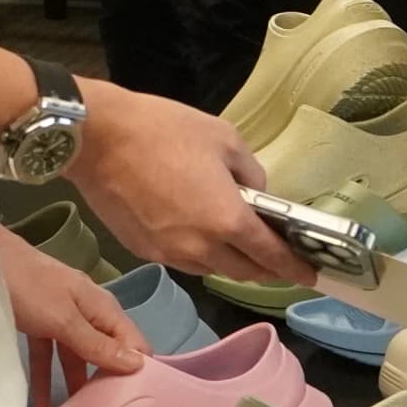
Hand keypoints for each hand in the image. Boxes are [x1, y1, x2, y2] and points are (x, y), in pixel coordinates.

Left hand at [0, 223, 144, 406]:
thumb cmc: (29, 287)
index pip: (133, 343)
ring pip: (76, 355)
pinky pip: (49, 353)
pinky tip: (41, 402)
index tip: (136, 404)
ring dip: (75, 382)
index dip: (139, 370)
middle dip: (107, 381)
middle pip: (106, 351)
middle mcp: (87, 312)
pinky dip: (46, 375)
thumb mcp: (65, 320)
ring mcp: (62, 317)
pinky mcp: (39, 322)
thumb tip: (138, 364)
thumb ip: (97, 345)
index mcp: (101, 308)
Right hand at [67, 82, 304, 284]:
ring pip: (212, 269)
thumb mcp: (224, 138)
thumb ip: (250, 172)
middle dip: (266, 269)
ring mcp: (169, 255)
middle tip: (278, 257)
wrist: (97, 139)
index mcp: (228, 221)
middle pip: (244, 272)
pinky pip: (183, 261)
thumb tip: (256, 192)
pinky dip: (200, 253)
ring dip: (231, 262)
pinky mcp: (143, 252)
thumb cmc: (163, 130)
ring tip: (239, 242)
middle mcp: (201, 249)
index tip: (310, 275)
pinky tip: (198, 231)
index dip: (294, 269)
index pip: (271, 258)